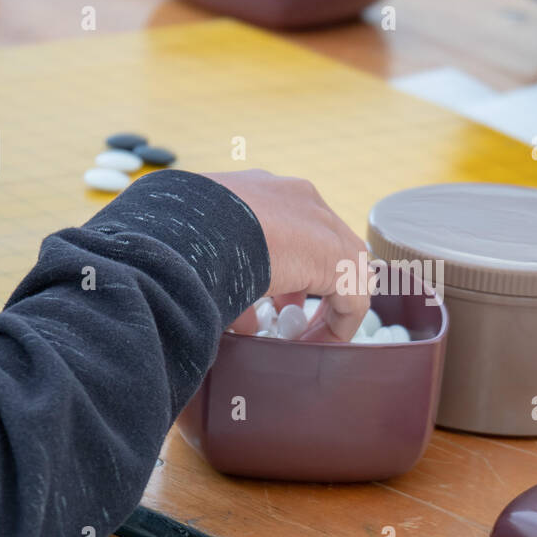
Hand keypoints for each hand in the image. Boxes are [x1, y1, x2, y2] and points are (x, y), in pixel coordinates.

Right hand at [203, 170, 369, 341]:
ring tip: (302, 334)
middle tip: (287, 314)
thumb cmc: (184, 238)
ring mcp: (324, 224)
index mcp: (264, 191)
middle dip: (307, 283)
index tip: (271, 299)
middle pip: (321, 245)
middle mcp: (299, 199)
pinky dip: (337, 326)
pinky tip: (316, 346)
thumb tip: (243, 322)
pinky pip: (352, 299)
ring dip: (325, 304)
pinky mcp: (339, 258)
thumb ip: (227, 280)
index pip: (290, 228)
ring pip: (342, 269)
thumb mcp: (205, 253)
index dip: (284, 268)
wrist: (192, 229)